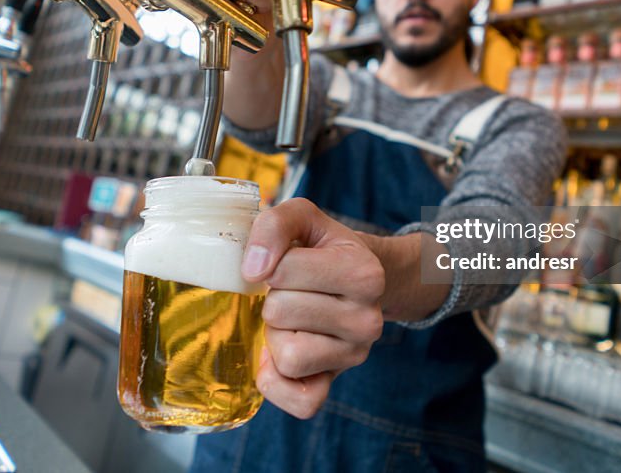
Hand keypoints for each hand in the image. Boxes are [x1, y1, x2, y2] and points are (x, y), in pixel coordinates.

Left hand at [242, 198, 384, 418]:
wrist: (357, 278)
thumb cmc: (322, 247)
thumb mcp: (303, 217)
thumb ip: (275, 224)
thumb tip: (252, 269)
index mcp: (364, 273)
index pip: (283, 270)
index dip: (271, 263)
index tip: (287, 261)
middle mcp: (368, 319)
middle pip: (280, 313)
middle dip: (273, 298)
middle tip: (291, 290)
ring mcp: (355, 356)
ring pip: (287, 355)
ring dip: (275, 334)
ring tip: (291, 317)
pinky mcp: (335, 382)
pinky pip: (300, 402)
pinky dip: (276, 381)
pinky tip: (277, 354)